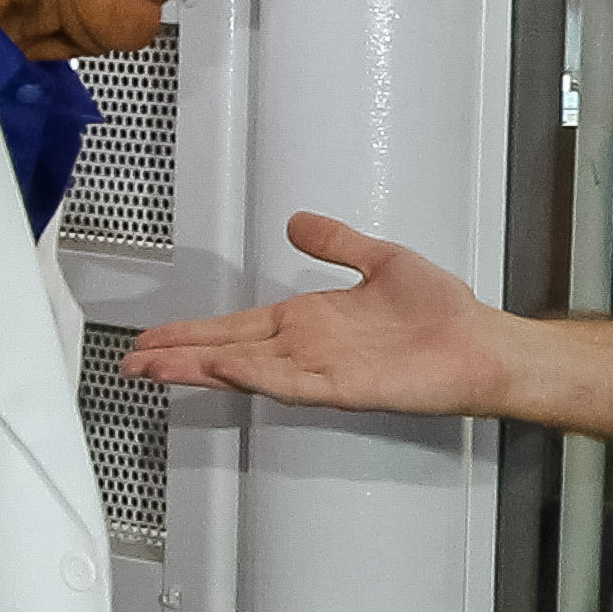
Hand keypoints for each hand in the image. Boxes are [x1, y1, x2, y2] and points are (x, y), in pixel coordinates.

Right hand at [124, 216, 512, 415]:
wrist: (480, 344)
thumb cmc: (440, 311)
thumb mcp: (379, 259)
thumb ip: (335, 244)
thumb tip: (296, 222)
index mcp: (310, 322)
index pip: (238, 327)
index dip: (194, 331)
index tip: (154, 337)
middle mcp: (308, 348)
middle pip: (229, 350)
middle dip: (180, 355)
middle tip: (132, 361)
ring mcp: (323, 371)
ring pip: (248, 369)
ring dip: (203, 367)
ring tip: (157, 367)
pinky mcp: (346, 388)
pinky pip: (293, 383)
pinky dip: (258, 375)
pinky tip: (227, 368)